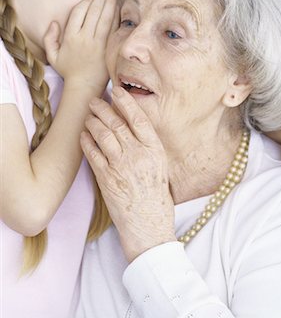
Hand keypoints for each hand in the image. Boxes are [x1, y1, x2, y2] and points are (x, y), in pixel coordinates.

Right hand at [44, 0, 116, 92]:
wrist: (85, 86)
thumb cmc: (69, 71)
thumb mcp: (53, 56)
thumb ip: (49, 38)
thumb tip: (54, 22)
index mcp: (70, 37)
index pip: (79, 12)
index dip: (86, 1)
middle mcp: (84, 38)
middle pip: (93, 12)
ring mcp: (98, 44)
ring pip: (104, 18)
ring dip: (109, 4)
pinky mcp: (108, 49)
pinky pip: (113, 29)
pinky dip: (116, 17)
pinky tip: (118, 10)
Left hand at [81, 87, 175, 261]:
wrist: (149, 226)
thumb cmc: (157, 198)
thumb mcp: (160, 169)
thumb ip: (147, 148)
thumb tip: (131, 128)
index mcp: (155, 151)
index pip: (139, 119)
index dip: (126, 103)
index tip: (117, 91)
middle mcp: (138, 155)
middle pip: (117, 124)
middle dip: (103, 109)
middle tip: (94, 101)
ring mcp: (122, 167)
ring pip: (103, 136)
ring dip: (93, 122)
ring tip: (88, 116)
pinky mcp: (107, 179)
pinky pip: (93, 154)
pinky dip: (87, 142)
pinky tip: (83, 135)